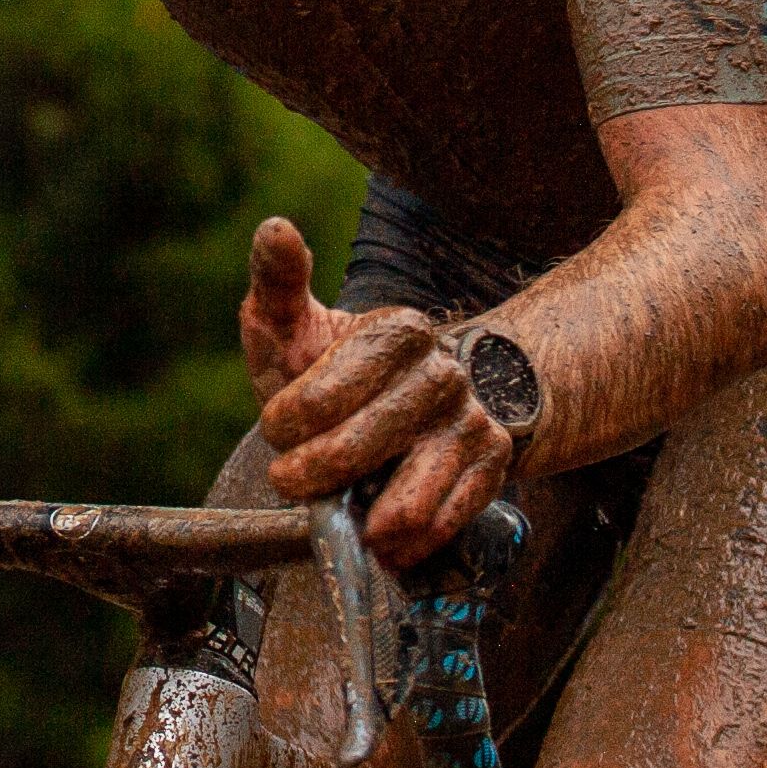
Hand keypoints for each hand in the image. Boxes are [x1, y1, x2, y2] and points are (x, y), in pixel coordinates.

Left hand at [239, 218, 514, 566]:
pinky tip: (385, 539)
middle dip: (317, 469)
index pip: (333, 384)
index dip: (292, 416)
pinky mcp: (491, 464)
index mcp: (396, 330)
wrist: (414, 400)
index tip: (275, 428)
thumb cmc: (335, 368)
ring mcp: (471, 421)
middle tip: (290, 479)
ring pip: (416, 488)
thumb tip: (275, 227)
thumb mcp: (297, 326)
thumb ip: (279, 282)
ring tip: (345, 515)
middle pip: (367, 440)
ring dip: (370, 514)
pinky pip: (453, 516)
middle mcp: (442, 373)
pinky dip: (413, 540)